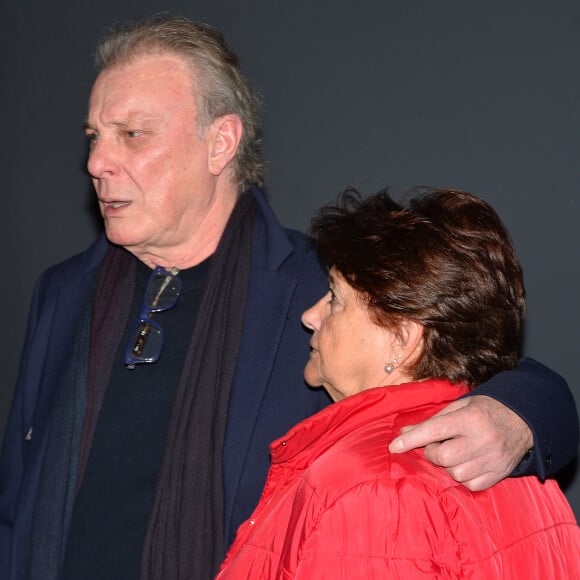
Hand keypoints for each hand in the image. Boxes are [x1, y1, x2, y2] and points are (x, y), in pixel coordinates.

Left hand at [388, 395, 532, 490]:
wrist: (523, 420)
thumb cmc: (484, 410)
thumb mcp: (459, 406)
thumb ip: (431, 421)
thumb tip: (403, 433)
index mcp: (469, 418)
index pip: (434, 430)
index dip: (412, 440)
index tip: (394, 447)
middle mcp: (481, 439)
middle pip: (443, 457)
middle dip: (433, 453)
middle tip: (438, 445)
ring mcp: (492, 459)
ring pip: (455, 474)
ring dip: (448, 466)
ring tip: (456, 452)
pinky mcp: (499, 474)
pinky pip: (470, 485)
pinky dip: (463, 477)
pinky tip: (467, 463)